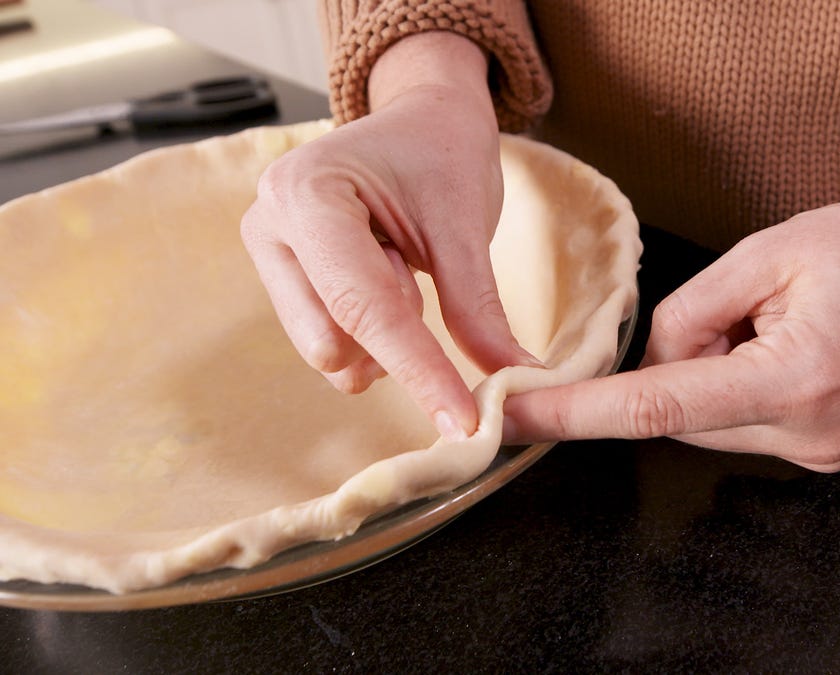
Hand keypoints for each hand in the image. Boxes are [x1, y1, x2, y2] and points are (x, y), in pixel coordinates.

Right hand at [241, 33, 535, 438]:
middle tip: (419, 271)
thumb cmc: (440, 155)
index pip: (364, 305)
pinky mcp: (280, 279)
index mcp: (307, 193)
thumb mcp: (465, 224)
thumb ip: (478, 309)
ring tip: (400, 263)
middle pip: (333, 341)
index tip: (462, 422)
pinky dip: (373, 332)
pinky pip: (330, 342)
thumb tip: (513, 384)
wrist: (420, 121)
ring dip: (384, 334)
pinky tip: (385, 278)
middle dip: (394, 336)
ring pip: (329, 351)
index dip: (418, 369)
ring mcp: (268, 253)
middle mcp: (269, 224)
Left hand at [503, 163, 839, 469]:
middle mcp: (811, 434)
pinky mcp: (824, 453)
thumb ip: (687, 313)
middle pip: (681, 412)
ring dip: (712, 373)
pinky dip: (736, 385)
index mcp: (797, 380)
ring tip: (778, 322)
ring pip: (705, 421)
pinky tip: (785, 347)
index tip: (515, 418)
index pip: (657, 406)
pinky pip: (738, 424)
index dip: (576, 413)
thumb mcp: (763, 253)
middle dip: (683, 359)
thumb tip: (645, 365)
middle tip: (744, 306)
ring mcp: (822, 453)